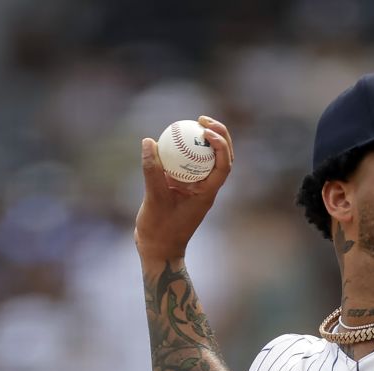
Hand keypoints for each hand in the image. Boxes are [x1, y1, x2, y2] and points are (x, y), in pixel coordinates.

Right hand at [135, 116, 233, 262]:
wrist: (157, 250)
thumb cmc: (159, 230)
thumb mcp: (154, 199)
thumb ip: (152, 171)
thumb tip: (149, 141)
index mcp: (208, 193)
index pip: (224, 165)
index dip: (221, 145)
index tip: (206, 130)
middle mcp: (206, 188)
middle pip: (222, 158)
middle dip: (219, 135)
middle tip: (202, 119)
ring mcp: (196, 188)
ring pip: (208, 160)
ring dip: (205, 141)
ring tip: (193, 122)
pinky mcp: (184, 188)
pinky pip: (189, 165)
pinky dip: (185, 152)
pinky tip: (172, 139)